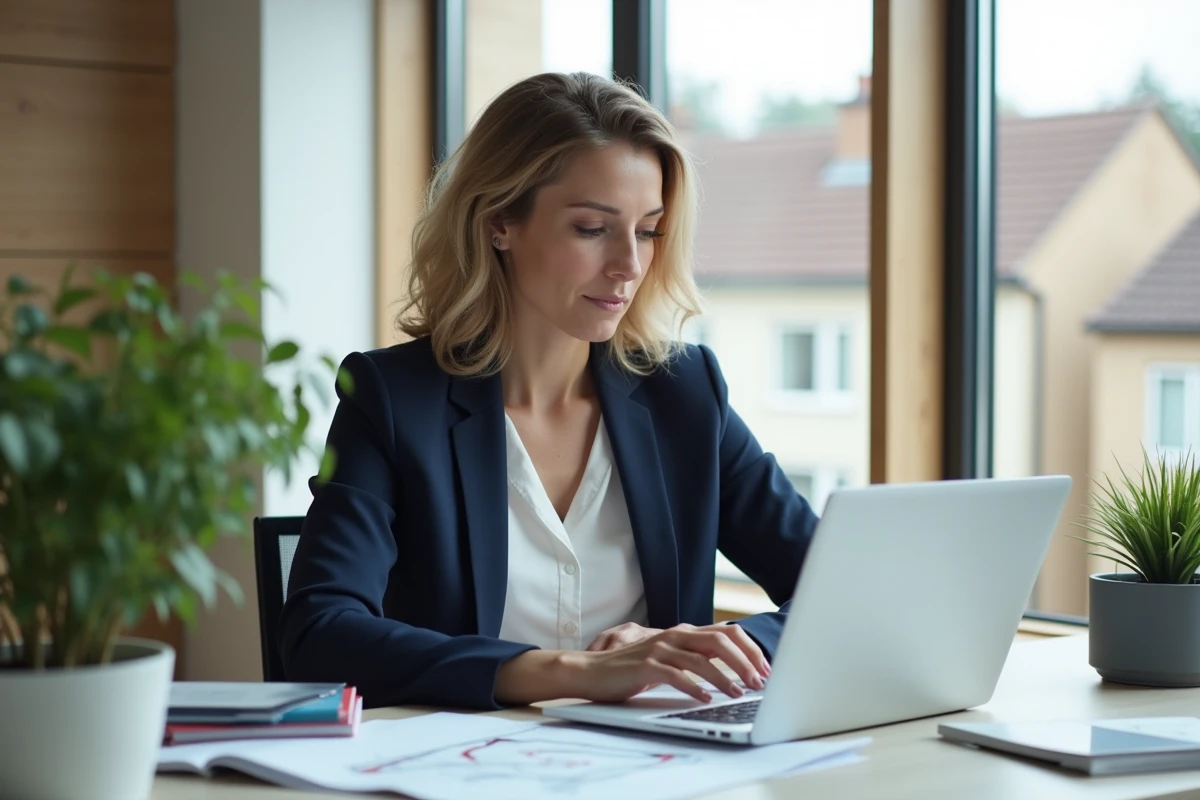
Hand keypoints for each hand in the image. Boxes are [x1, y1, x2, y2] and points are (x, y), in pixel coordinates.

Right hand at [573, 623, 770, 703]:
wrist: (593, 671)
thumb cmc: (634, 669)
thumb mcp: (670, 659)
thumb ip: (695, 658)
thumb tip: (731, 672)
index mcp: (684, 633)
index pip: (727, 633)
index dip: (750, 650)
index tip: (765, 669)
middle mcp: (674, 636)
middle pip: (720, 641)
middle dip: (744, 662)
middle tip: (758, 683)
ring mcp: (659, 648)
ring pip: (701, 659)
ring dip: (724, 678)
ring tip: (737, 694)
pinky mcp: (645, 665)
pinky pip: (675, 675)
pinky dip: (693, 687)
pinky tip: (704, 699)